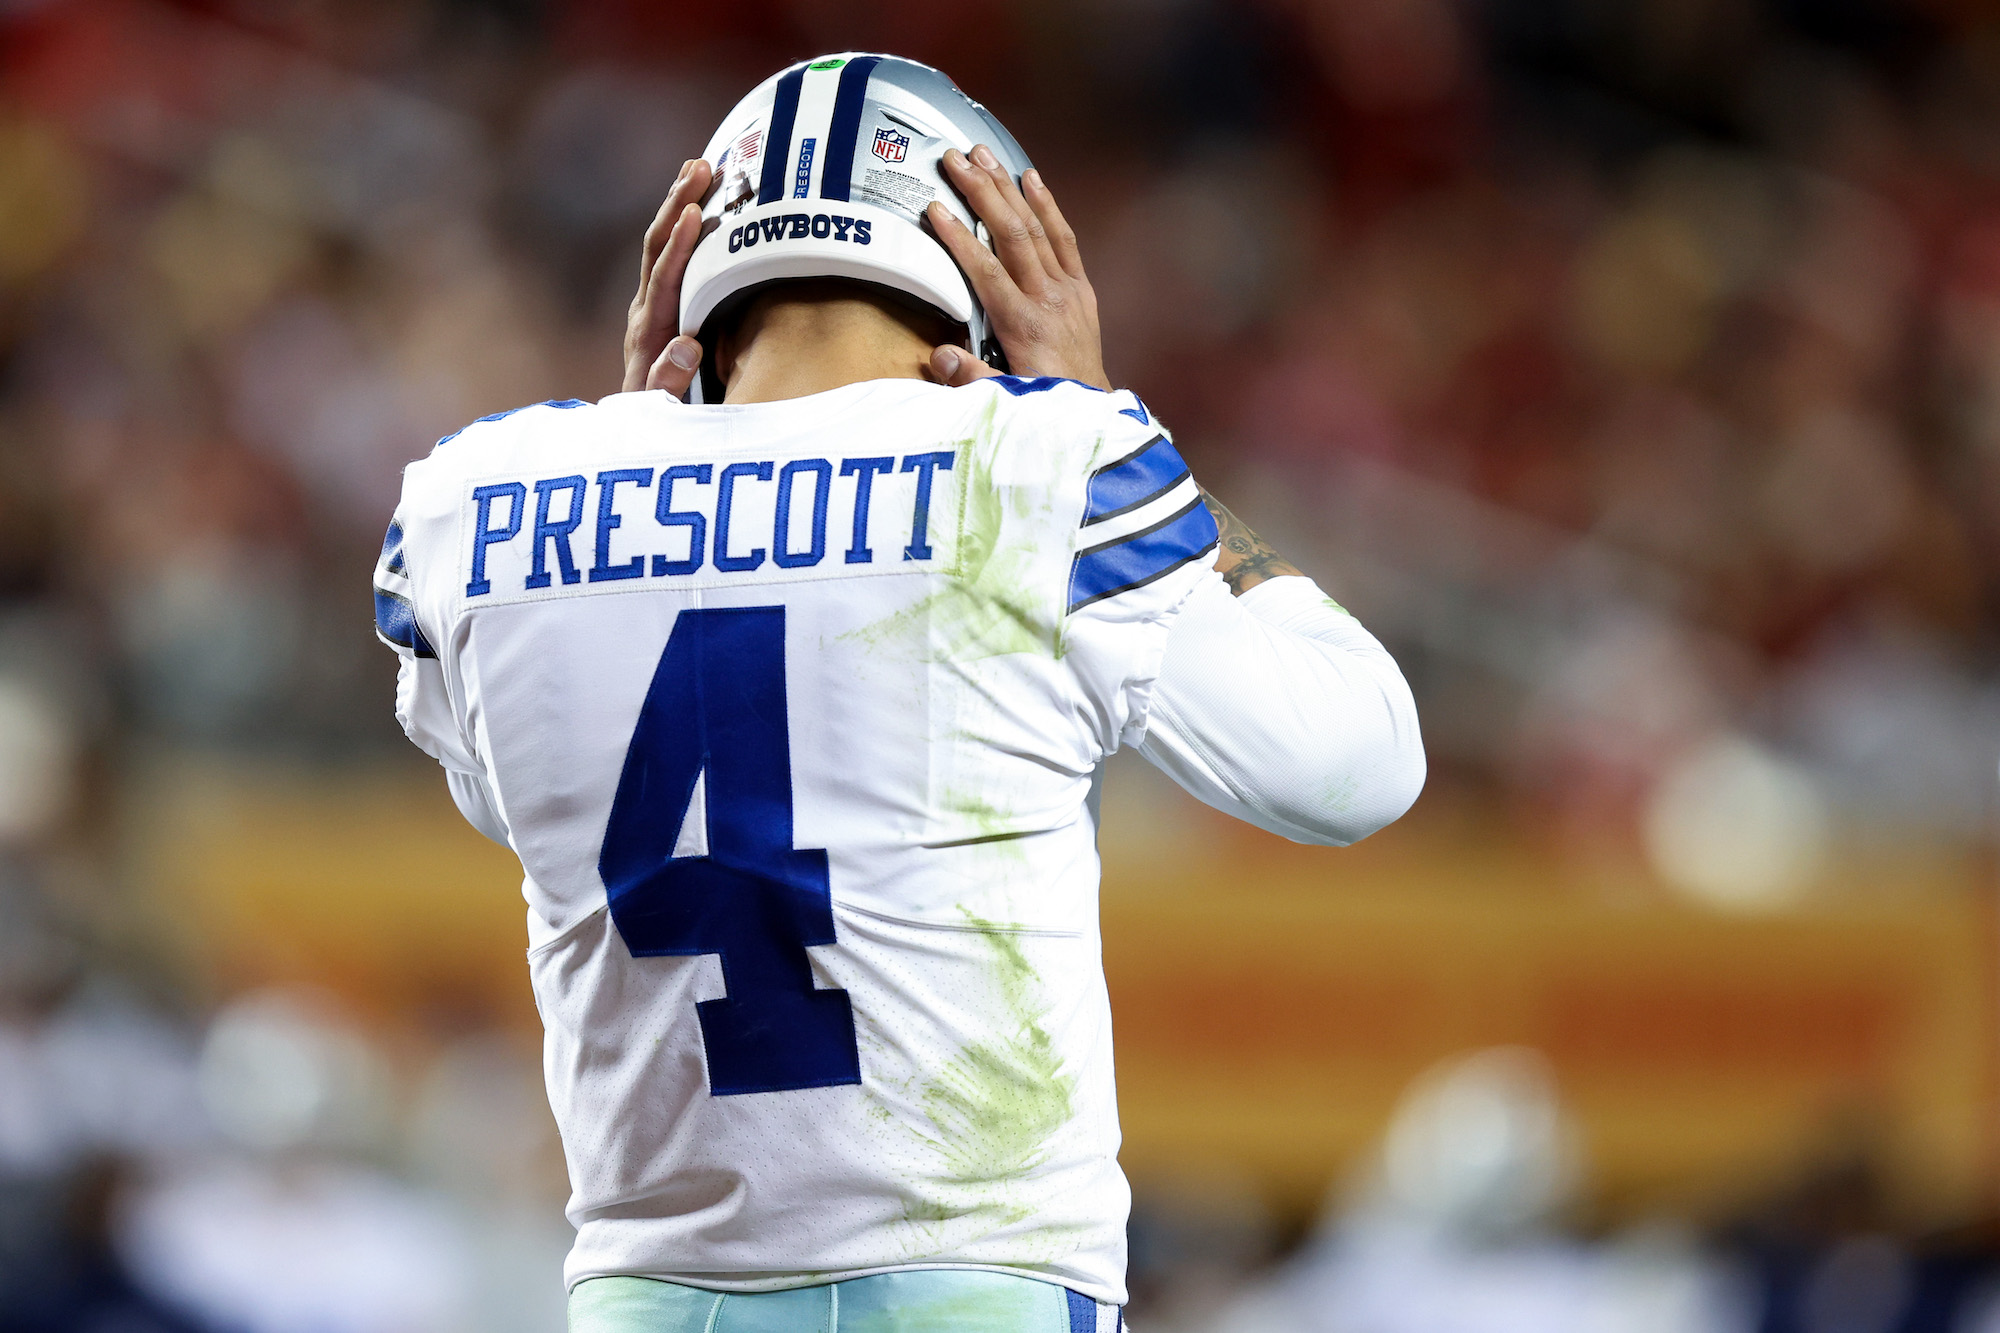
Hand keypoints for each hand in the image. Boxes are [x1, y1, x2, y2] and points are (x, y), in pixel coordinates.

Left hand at [623, 158, 713, 396]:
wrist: (637, 420)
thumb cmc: (658, 415)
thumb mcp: (663, 405)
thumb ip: (670, 380)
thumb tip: (687, 345)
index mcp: (651, 329)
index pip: (665, 278)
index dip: (680, 246)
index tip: (694, 212)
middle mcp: (646, 307)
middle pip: (657, 246)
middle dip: (677, 203)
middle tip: (701, 166)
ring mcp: (651, 301)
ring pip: (661, 243)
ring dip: (678, 202)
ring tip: (699, 165)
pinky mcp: (660, 301)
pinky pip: (670, 253)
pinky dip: (682, 222)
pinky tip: (699, 199)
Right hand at [925, 147, 1107, 389]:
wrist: (1090, 410)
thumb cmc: (1043, 402)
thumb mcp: (1004, 400)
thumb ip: (970, 379)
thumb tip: (940, 356)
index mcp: (1022, 325)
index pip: (986, 271)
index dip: (960, 238)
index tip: (936, 210)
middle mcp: (1047, 298)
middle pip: (1012, 235)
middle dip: (982, 193)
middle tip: (956, 160)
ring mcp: (1067, 289)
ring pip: (1036, 228)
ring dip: (1008, 189)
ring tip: (985, 156)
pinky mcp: (1081, 287)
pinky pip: (1064, 238)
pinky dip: (1048, 206)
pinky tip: (1032, 179)